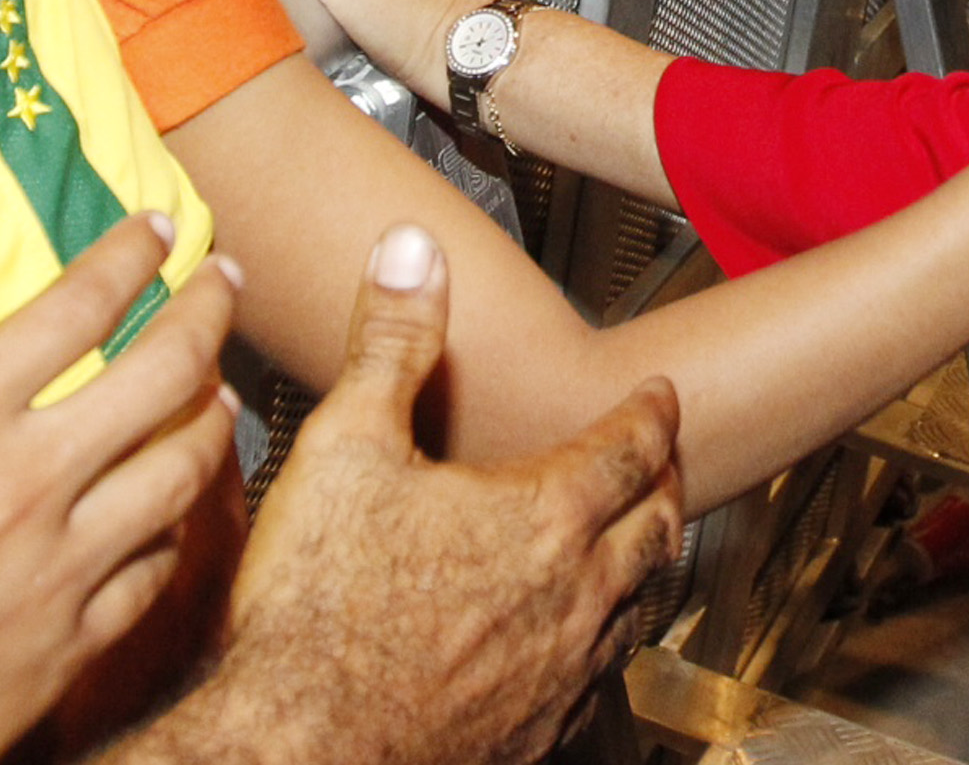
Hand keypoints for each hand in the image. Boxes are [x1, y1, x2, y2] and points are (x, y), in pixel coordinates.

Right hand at [0, 217, 239, 764]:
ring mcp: (56, 571)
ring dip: (212, 418)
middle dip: (209, 311)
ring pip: (182, 473)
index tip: (158, 228)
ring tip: (220, 390)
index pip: (75, 308)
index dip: (130, 255)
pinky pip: (155, 574)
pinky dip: (180, 532)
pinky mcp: (65, 651)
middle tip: (226, 280)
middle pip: (164, 372)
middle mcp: (23, 483)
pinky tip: (178, 517)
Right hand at [193, 228, 682, 764]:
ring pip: (636, 608)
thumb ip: (391, 340)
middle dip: (665, 484)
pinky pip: (597, 680)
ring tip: (641, 546)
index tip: (661, 394)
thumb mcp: (346, 443)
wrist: (303, 746)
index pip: (628, 448)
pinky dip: (604, 642)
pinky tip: (580, 647)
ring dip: (646, 565)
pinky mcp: (533, 734)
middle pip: (653, 528)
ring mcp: (559, 674)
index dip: (651, 413)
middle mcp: (571, 597)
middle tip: (665, 461)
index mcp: (541, 517)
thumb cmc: (318, 610)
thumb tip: (412, 252)